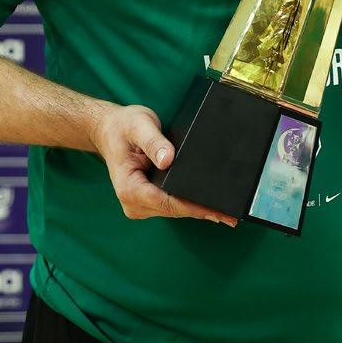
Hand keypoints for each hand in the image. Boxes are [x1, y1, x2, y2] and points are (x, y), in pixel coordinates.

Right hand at [89, 101, 237, 226]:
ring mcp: (140, 204)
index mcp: (129, 187)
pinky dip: (189, 204)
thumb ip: (153, 142)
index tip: (216, 211)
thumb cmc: (123, 127)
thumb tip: (168, 160)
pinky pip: (171, 205)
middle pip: (173, 210)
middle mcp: (133, 202)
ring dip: (197, 210)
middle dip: (201, 212)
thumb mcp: (138, 126)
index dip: (193, 207)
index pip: (167, 202)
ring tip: (225, 211)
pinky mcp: (148, 200)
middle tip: (231, 216)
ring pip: (174, 210)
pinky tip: (207, 203)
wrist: (110, 130)